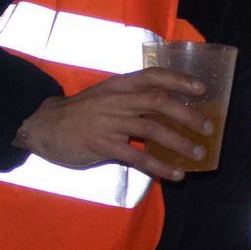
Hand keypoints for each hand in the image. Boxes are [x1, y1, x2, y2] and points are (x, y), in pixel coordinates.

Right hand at [12, 68, 211, 181]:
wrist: (42, 125)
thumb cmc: (80, 112)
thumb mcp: (107, 96)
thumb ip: (133, 99)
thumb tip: (170, 108)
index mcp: (120, 85)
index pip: (154, 76)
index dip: (180, 80)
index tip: (202, 88)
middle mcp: (117, 101)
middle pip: (158, 102)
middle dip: (187, 114)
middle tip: (208, 127)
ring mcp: (109, 123)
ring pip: (151, 129)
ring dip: (179, 141)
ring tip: (198, 153)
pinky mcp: (101, 145)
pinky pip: (136, 157)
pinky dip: (158, 166)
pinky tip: (175, 174)